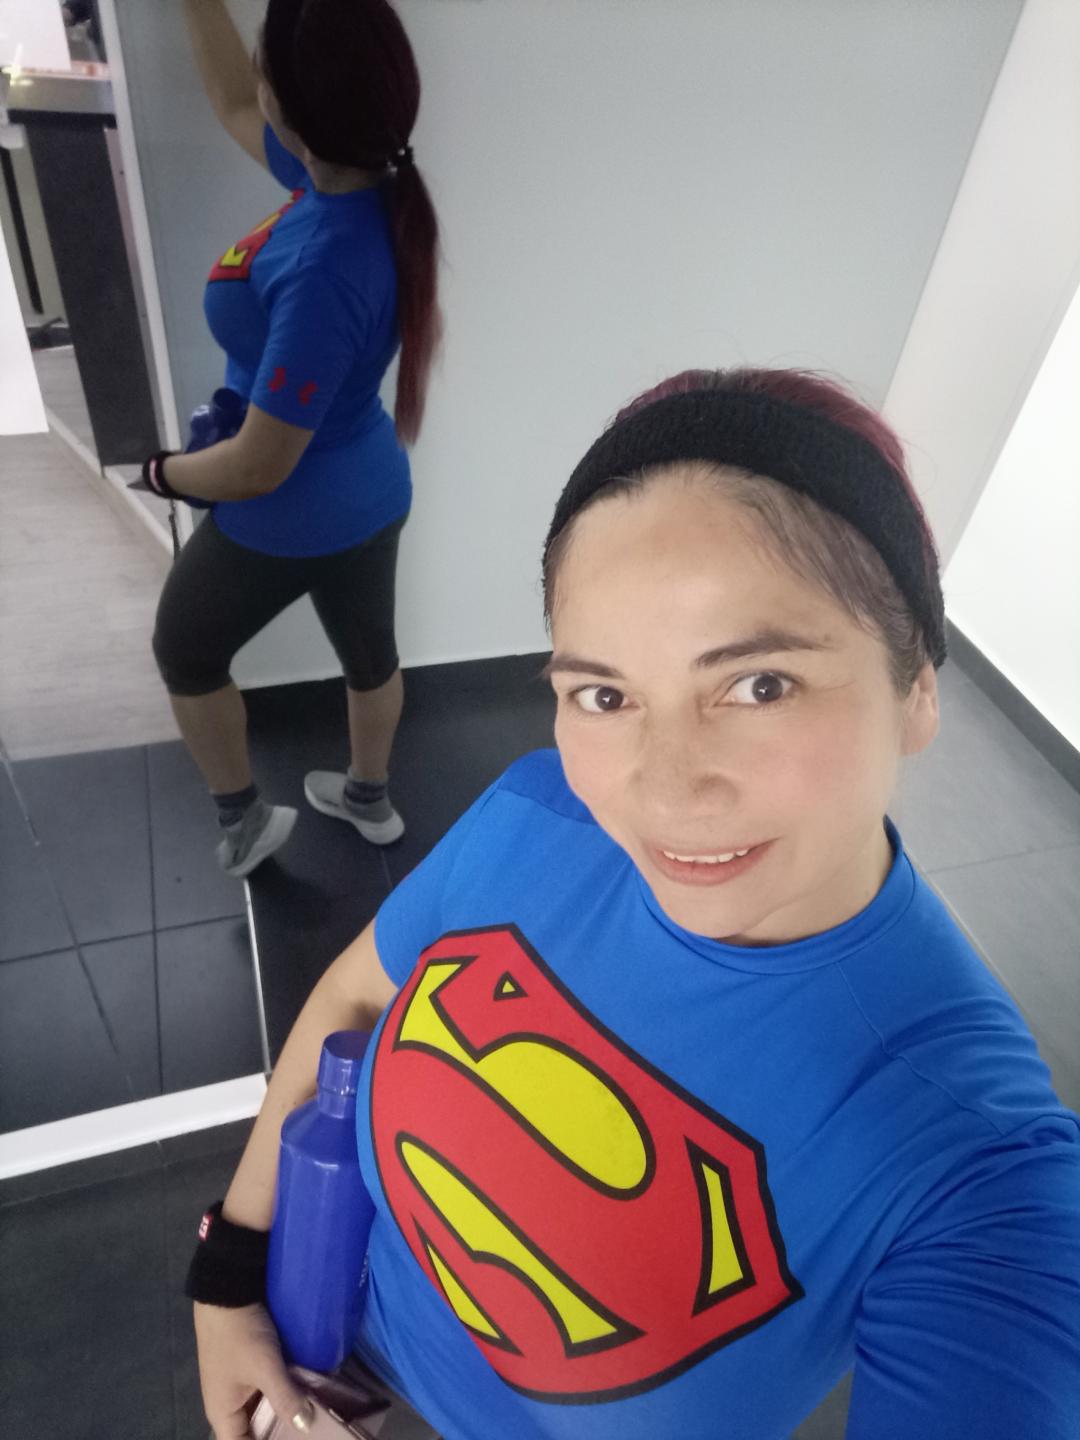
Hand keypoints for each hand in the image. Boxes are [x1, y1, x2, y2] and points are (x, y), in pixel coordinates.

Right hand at [194, 1301, 311, 1437]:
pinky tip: (305, 1394)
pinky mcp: (250, 1368)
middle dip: (279, 1433)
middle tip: (309, 1431)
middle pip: (253, 1432)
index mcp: (222, 1414)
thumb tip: (306, 1426)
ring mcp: (239, 1385)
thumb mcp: (264, 1367)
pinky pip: (266, 1391)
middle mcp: (228, 1405)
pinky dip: (282, 1394)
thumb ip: (285, 1397)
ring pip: (262, 1410)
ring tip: (312, 1418)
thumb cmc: (239, 1335)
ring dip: (283, 1413)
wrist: (227, 1291)